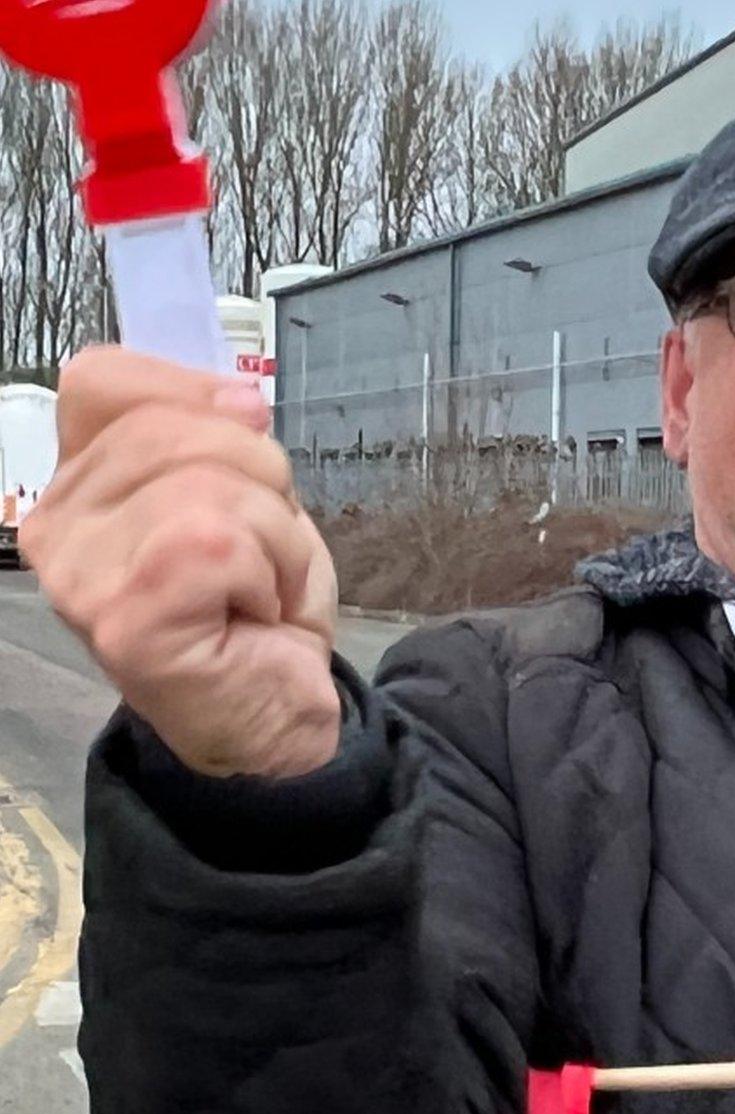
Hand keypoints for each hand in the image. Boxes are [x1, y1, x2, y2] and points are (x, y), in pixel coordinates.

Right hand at [21, 348, 340, 778]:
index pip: (101, 380)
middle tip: (263, 549)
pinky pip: (225, 539)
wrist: (277, 712)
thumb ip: (218, 435)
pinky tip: (258, 613)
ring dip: (276, 536)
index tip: (245, 425)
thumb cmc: (254, 608)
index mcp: (78, 483)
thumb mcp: (246, 495)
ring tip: (261, 586)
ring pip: (209, 485)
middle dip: (259, 477)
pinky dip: (275, 570)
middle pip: (171, 428)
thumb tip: (238, 399)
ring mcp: (82, 574)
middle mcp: (57, 525)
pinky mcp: (124, 615)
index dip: (188, 390)